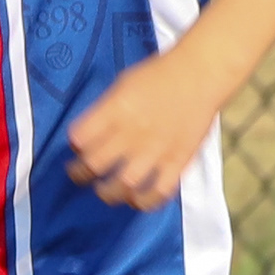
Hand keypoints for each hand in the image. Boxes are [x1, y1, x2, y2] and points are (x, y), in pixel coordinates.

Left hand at [65, 46, 230, 210]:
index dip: (74, 145)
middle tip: (81, 174)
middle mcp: (132, 133)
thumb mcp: (122, 84)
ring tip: (106, 191)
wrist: (200, 73)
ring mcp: (155, 150)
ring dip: (108, 193)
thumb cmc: (158, 75)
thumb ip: (105, 110)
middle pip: (94, 165)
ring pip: (122, 185)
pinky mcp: (178, 161)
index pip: (80, 138)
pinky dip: (144, 201)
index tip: (77, 147)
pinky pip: (158, 192)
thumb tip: (91, 134)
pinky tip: (136, 199)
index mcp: (116, 110)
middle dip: (80, 174)